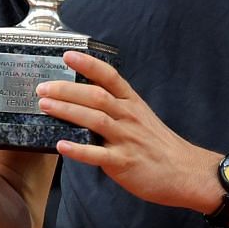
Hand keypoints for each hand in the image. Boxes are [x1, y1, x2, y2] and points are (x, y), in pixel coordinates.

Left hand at [36, 51, 213, 210]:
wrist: (186, 172)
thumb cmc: (160, 146)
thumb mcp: (142, 118)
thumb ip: (117, 108)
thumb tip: (85, 100)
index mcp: (133, 104)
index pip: (110, 77)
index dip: (88, 64)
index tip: (68, 55)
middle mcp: (129, 117)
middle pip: (96, 96)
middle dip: (66, 89)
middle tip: (42, 87)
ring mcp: (127, 139)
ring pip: (95, 119)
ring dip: (67, 111)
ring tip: (45, 106)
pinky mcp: (124, 162)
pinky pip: (98, 155)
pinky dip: (78, 150)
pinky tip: (61, 146)